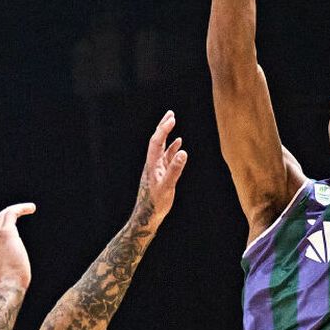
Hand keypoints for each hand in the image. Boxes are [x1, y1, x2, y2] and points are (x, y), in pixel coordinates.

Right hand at [0, 202, 34, 289]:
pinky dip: (21, 208)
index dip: (0, 226)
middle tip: (21, 212)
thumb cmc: (12, 284)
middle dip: (6, 214)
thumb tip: (20, 268)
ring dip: (16, 209)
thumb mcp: (7, 271)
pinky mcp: (6, 233)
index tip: (12, 226)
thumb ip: (10, 264)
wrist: (9, 285)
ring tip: (30, 208)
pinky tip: (31, 208)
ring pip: (3, 214)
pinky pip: (11, 213)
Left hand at [133, 111, 188, 229]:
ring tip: (173, 122)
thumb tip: (183, 152)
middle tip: (170, 113)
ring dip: (167, 134)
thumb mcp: (167, 186)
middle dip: (163, 126)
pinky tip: (179, 144)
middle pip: (156, 140)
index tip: (173, 118)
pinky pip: (166, 156)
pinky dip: (172, 148)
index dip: (164, 129)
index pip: (157, 142)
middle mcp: (152, 163)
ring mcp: (156, 168)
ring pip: (161, 146)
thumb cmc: (155, 203)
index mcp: (152, 164)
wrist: (147, 215)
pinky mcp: (160, 174)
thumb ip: (175, 169)